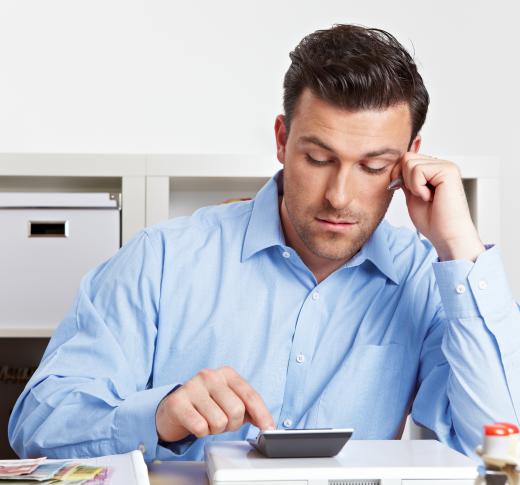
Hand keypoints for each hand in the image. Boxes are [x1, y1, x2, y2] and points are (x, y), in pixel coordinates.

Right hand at [155, 366, 274, 441]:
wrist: (173, 409)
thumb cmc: (206, 406)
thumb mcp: (229, 401)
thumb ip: (249, 408)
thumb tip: (267, 423)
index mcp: (227, 373)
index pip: (250, 395)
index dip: (262, 415)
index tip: (268, 429)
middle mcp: (210, 375)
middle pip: (237, 410)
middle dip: (232, 424)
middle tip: (222, 422)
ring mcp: (192, 386)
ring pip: (219, 421)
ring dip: (214, 429)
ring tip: (207, 421)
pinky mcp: (177, 402)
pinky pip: (200, 427)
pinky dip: (200, 432)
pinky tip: (195, 423)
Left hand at [389, 153, 484, 261]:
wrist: (446, 235)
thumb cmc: (432, 220)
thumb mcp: (411, 194)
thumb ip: (405, 178)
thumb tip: (395, 164)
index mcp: (434, 169)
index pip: (407, 159)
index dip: (400, 175)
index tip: (409, 192)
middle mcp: (442, 164)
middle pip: (406, 158)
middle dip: (405, 180)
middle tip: (421, 196)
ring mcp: (446, 166)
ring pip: (410, 163)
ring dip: (412, 185)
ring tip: (427, 197)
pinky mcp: (448, 170)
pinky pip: (418, 170)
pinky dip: (418, 187)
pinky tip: (430, 197)